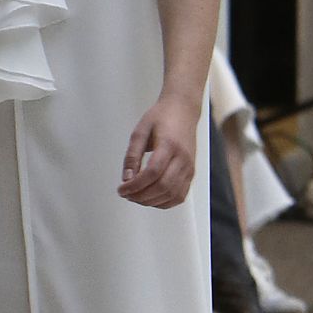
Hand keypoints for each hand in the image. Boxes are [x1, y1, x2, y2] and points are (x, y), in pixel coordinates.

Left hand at [119, 94, 197, 209]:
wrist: (183, 110)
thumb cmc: (162, 117)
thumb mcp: (140, 132)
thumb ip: (132, 156)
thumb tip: (126, 179)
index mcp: (169, 145)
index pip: (152, 173)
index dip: (135, 186)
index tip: (122, 189)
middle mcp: (182, 158)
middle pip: (162, 187)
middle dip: (141, 196)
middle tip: (126, 194)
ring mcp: (189, 167)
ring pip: (172, 195)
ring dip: (151, 202)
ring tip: (136, 197)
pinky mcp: (191, 173)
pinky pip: (179, 196)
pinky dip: (164, 203)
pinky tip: (151, 198)